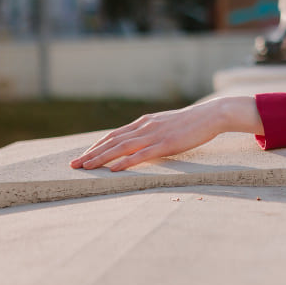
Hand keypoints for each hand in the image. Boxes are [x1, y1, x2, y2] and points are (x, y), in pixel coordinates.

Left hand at [69, 97, 262, 171]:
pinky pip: (141, 155)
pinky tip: (114, 170)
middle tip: (73, 165)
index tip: (83, 156)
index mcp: (144, 122)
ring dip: (101, 158)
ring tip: (86, 168)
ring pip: (121, 148)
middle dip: (91, 153)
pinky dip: (125, 162)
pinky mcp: (166, 144)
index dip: (96, 146)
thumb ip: (152, 132)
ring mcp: (155, 135)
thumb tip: (140, 144)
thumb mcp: (167, 125)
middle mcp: (145, 127)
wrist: (212, 115)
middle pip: (112, 141)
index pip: (113, 135)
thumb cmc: (192, 122)